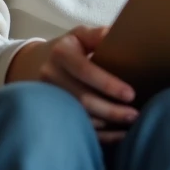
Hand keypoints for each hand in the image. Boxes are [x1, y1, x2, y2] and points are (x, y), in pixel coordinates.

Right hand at [7, 26, 137, 142]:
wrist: (34, 65)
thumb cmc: (68, 49)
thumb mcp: (79, 35)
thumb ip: (97, 35)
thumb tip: (117, 34)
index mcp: (61, 54)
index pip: (85, 70)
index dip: (107, 84)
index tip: (130, 94)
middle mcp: (50, 77)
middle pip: (82, 99)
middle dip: (110, 110)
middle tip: (135, 114)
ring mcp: (48, 99)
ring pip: (79, 117)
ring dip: (107, 124)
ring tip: (131, 124)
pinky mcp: (51, 114)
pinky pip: (76, 129)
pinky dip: (100, 136)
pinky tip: (119, 136)